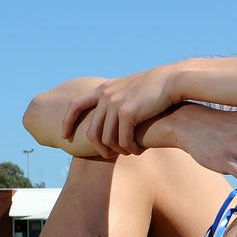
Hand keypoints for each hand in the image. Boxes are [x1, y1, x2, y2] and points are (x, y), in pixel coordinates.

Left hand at [61, 65, 178, 157]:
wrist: (172, 80)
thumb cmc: (154, 87)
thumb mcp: (129, 88)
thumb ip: (117, 98)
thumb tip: (111, 115)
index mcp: (103, 89)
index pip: (76, 105)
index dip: (67, 122)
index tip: (64, 136)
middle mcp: (106, 96)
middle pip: (92, 132)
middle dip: (99, 148)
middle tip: (109, 156)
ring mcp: (116, 105)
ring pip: (108, 140)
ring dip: (117, 151)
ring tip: (128, 153)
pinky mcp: (128, 113)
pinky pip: (123, 141)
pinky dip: (130, 150)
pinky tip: (138, 151)